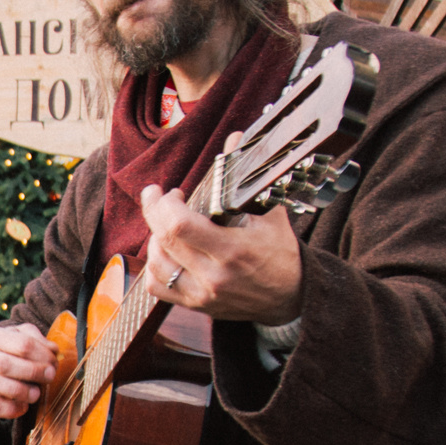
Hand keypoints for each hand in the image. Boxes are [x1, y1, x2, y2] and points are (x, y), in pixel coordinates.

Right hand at [0, 323, 57, 420]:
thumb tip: (53, 350)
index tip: (54, 361)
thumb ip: (40, 340)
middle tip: (50, 376)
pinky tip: (24, 406)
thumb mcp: (26, 336)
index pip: (22, 344)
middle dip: (33, 372)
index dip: (43, 354)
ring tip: (37, 393)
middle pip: (5, 364)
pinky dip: (11, 409)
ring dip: (21, 391)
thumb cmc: (16, 350)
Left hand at [140, 187, 303, 324]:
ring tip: (163, 223)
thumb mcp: (270, 215)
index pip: (180, 226)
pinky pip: (157, 287)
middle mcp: (213, 276)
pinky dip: (154, 266)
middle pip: (164, 240)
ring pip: (156, 264)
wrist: (292, 297)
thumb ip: (247, 179)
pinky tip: (164, 251)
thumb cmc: (281, 254)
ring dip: (153, 237)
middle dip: (153, 211)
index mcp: (232, 250)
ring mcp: (202, 294)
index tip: (173, 193)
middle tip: (157, 197)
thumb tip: (234, 139)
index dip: (166, 204)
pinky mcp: (196, 305)